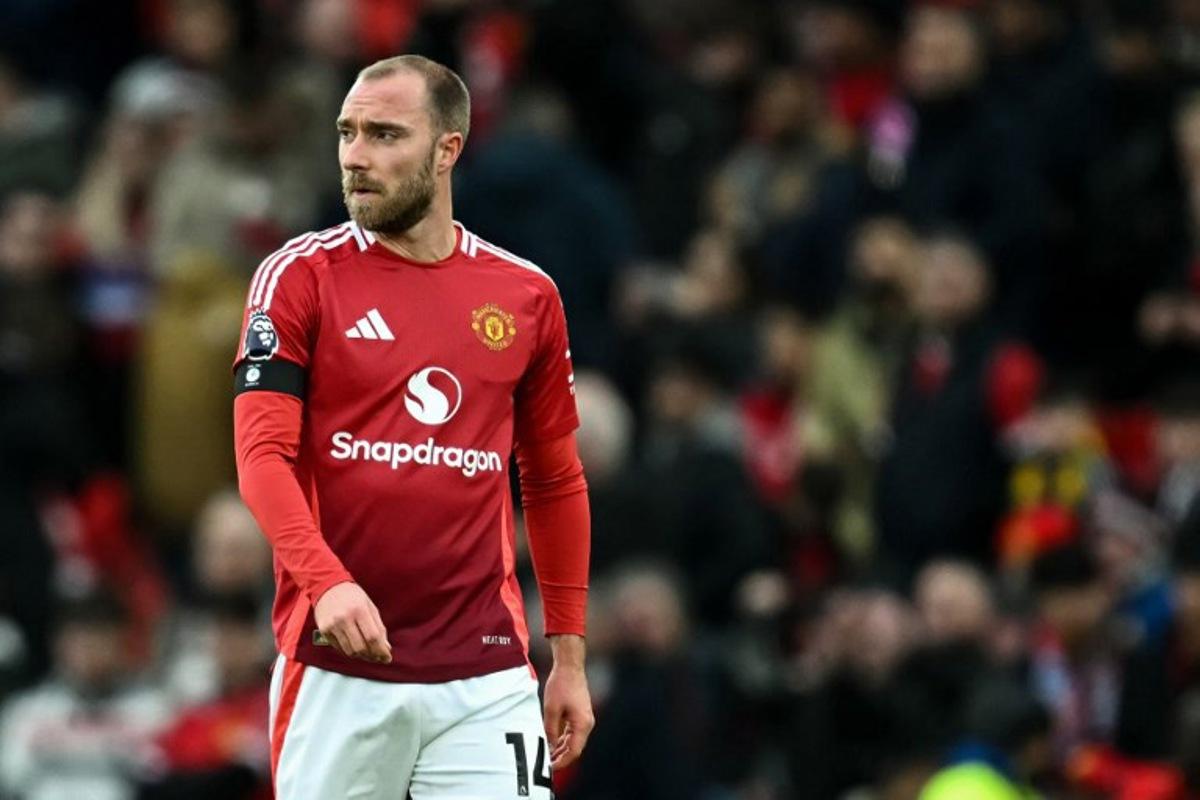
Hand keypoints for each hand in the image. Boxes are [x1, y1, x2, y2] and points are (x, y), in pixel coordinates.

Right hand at [313, 582, 391, 663]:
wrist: (327, 586)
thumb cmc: (352, 596)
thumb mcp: (370, 606)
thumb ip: (379, 627)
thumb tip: (386, 648)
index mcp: (359, 610)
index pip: (372, 637)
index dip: (381, 651)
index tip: (387, 658)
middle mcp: (344, 618)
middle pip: (361, 647)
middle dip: (372, 656)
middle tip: (378, 657)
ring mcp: (333, 625)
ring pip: (350, 651)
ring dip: (361, 656)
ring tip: (368, 654)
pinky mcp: (324, 630)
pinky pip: (339, 648)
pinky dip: (349, 651)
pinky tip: (355, 647)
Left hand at [543, 635, 593, 769]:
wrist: (570, 665)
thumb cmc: (561, 685)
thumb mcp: (551, 710)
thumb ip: (550, 730)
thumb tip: (549, 747)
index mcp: (582, 724)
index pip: (574, 751)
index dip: (562, 762)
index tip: (549, 768)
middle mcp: (587, 724)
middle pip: (575, 748)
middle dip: (561, 758)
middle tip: (546, 765)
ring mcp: (585, 719)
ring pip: (574, 741)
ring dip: (561, 749)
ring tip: (547, 756)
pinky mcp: (580, 714)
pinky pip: (573, 732)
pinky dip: (563, 740)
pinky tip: (552, 744)